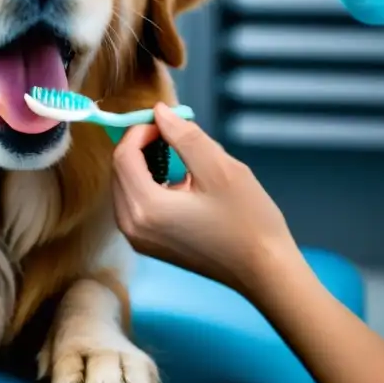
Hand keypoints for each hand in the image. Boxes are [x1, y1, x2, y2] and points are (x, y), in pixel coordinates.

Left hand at [111, 103, 297, 295]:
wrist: (264, 270)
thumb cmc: (248, 221)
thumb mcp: (219, 169)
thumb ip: (184, 136)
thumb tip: (160, 112)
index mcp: (145, 208)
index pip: (124, 155)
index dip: (141, 130)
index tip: (167, 120)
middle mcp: (132, 227)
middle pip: (119, 170)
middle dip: (141, 145)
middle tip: (173, 132)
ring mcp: (139, 239)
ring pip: (125, 186)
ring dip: (145, 163)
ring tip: (179, 154)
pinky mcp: (149, 244)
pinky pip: (136, 204)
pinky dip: (150, 184)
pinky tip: (180, 180)